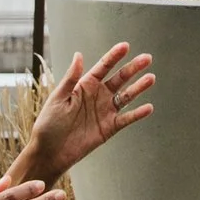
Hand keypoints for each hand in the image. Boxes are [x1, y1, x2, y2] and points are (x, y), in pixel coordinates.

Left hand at [18, 44, 154, 183]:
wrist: (49, 152)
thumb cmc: (49, 124)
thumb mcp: (58, 99)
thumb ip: (71, 78)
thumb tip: (79, 55)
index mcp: (85, 86)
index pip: (103, 67)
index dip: (114, 56)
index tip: (125, 46)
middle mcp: (98, 96)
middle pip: (119, 79)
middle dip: (133, 68)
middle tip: (147, 58)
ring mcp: (105, 111)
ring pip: (126, 96)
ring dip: (139, 87)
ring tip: (151, 78)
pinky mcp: (109, 128)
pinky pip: (126, 119)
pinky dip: (138, 114)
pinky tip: (148, 107)